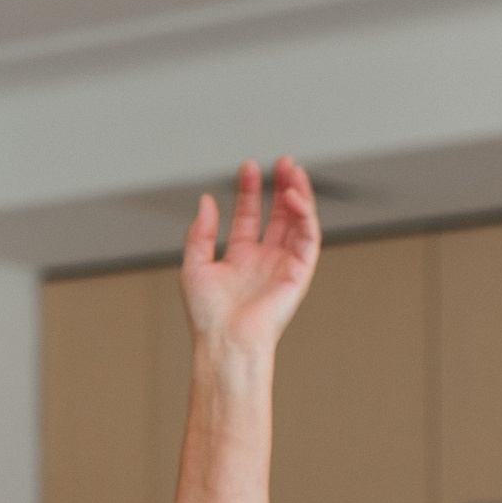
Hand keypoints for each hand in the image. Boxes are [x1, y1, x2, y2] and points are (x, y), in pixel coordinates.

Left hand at [181, 157, 319, 354]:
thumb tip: (206, 200)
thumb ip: (200, 232)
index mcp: (239, 258)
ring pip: (297, 222)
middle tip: (282, 162)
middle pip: (277, 214)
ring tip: (293, 171)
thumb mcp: (194, 266)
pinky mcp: (299, 272)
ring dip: (297, 194)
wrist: (225, 341)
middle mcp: (263, 260)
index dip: (249, 190)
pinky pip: (307, 237)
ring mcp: (282, 265)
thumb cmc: (207, 315)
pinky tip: (294, 197)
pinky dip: (305, 215)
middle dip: (280, 186)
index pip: (248, 216)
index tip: (248, 167)